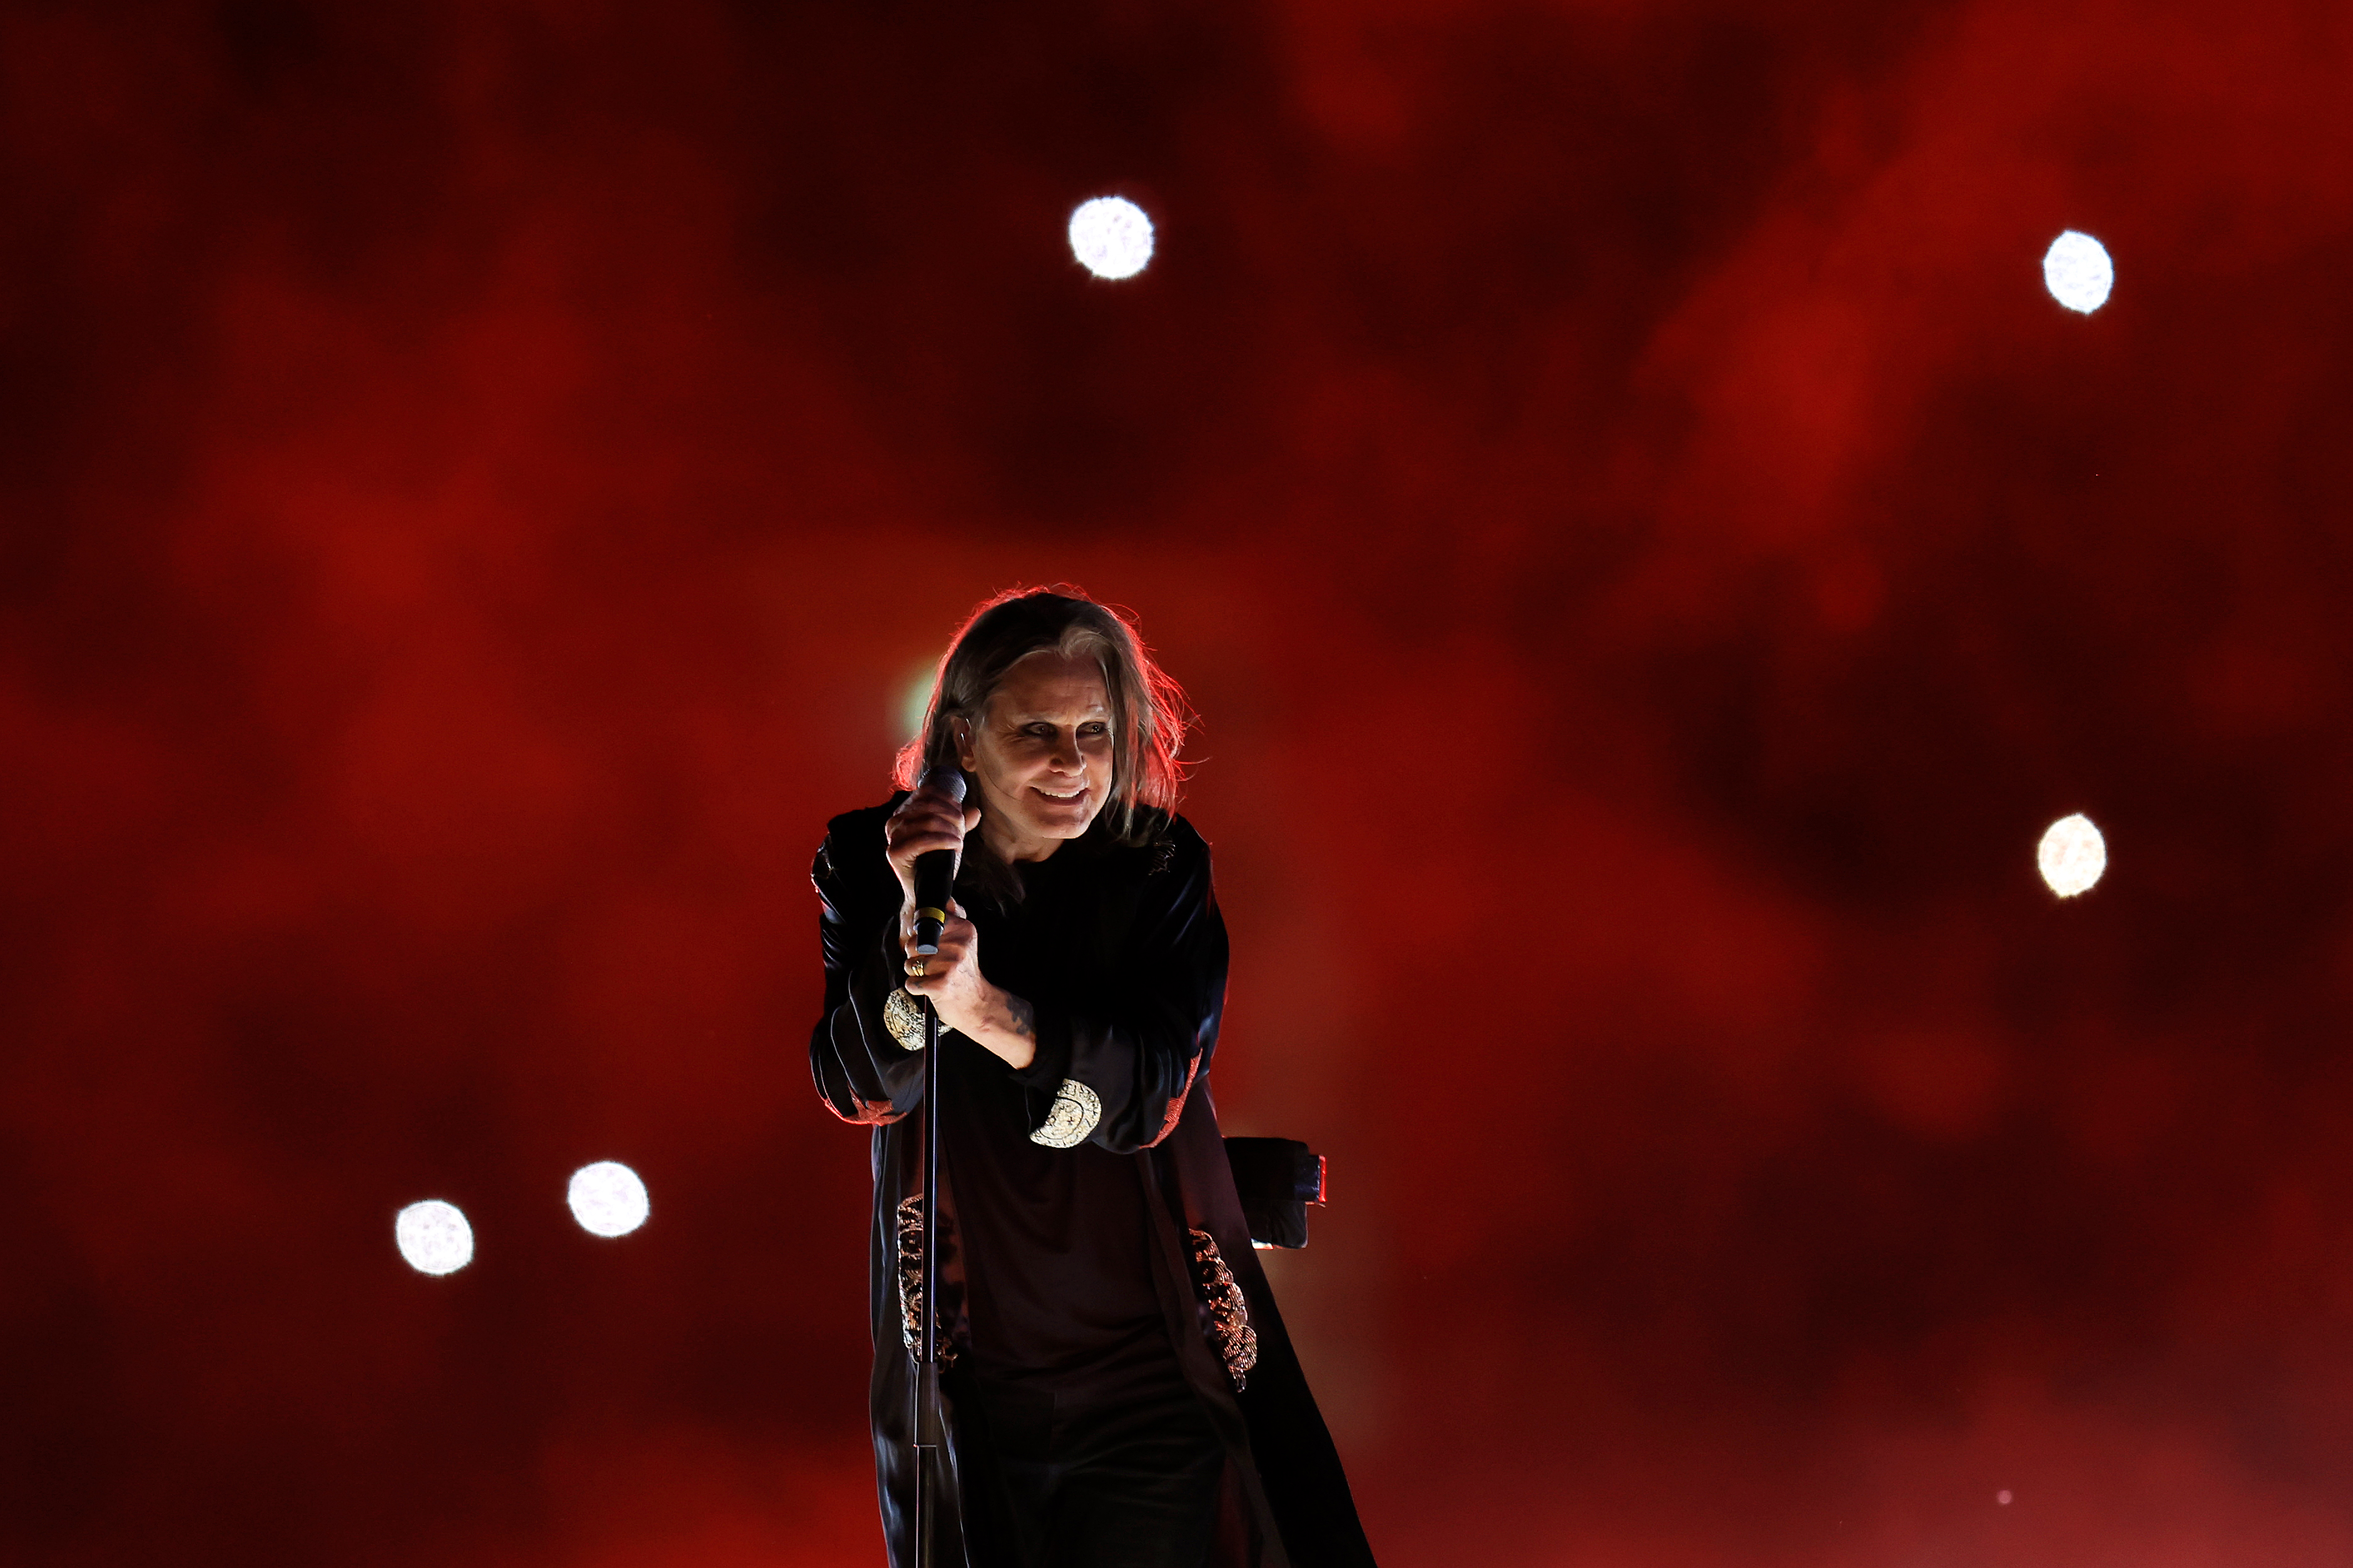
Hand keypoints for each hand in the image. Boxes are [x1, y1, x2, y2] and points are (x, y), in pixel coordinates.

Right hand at [885, 778, 982, 909]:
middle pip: (929, 807)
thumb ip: (959, 823)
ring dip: (950, 829)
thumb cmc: (935, 861)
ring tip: (959, 840)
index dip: (947, 799)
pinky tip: (954, 844)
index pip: (926, 794)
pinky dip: (943, 840)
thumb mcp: (949, 837)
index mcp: (904, 813)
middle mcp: (895, 823)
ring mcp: (893, 838)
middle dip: (951, 816)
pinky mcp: (895, 853)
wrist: (926, 889)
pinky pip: (923, 841)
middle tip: (962, 830)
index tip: (960, 811)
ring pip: (928, 821)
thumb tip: (974, 811)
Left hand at [901, 900, 1035, 1069]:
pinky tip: (931, 989)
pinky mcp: (941, 984)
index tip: (933, 947)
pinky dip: (916, 988)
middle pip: (912, 944)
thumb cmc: (965, 973)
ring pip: (909, 963)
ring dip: (915, 973)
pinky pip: (911, 982)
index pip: (925, 924)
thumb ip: (953, 919)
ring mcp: (951, 965)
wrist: (977, 1005)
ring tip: (933, 977)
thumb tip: (945, 898)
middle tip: (934, 966)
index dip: (921, 937)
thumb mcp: (965, 942)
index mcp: (964, 930)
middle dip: (916, 956)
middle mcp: (959, 945)